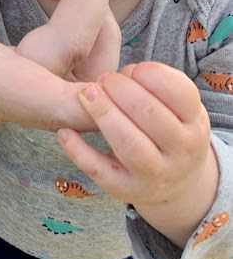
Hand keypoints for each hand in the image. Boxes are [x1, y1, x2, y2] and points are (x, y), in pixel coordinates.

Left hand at [57, 61, 217, 245]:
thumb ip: (155, 89)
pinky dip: (79, 152)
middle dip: (123, 90)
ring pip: (130, 145)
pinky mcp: (126, 189)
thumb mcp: (178, 109)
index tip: (132, 69)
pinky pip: (100, 172)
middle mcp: (181, 152)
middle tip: (104, 78)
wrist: (178, 183)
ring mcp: (155, 175)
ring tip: (86, 93)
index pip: (180, 94)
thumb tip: (118, 77)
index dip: (153, 75)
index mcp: (195, 124)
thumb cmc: (169, 129)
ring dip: (105, 115)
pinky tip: (64, 132)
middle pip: (152, 115)